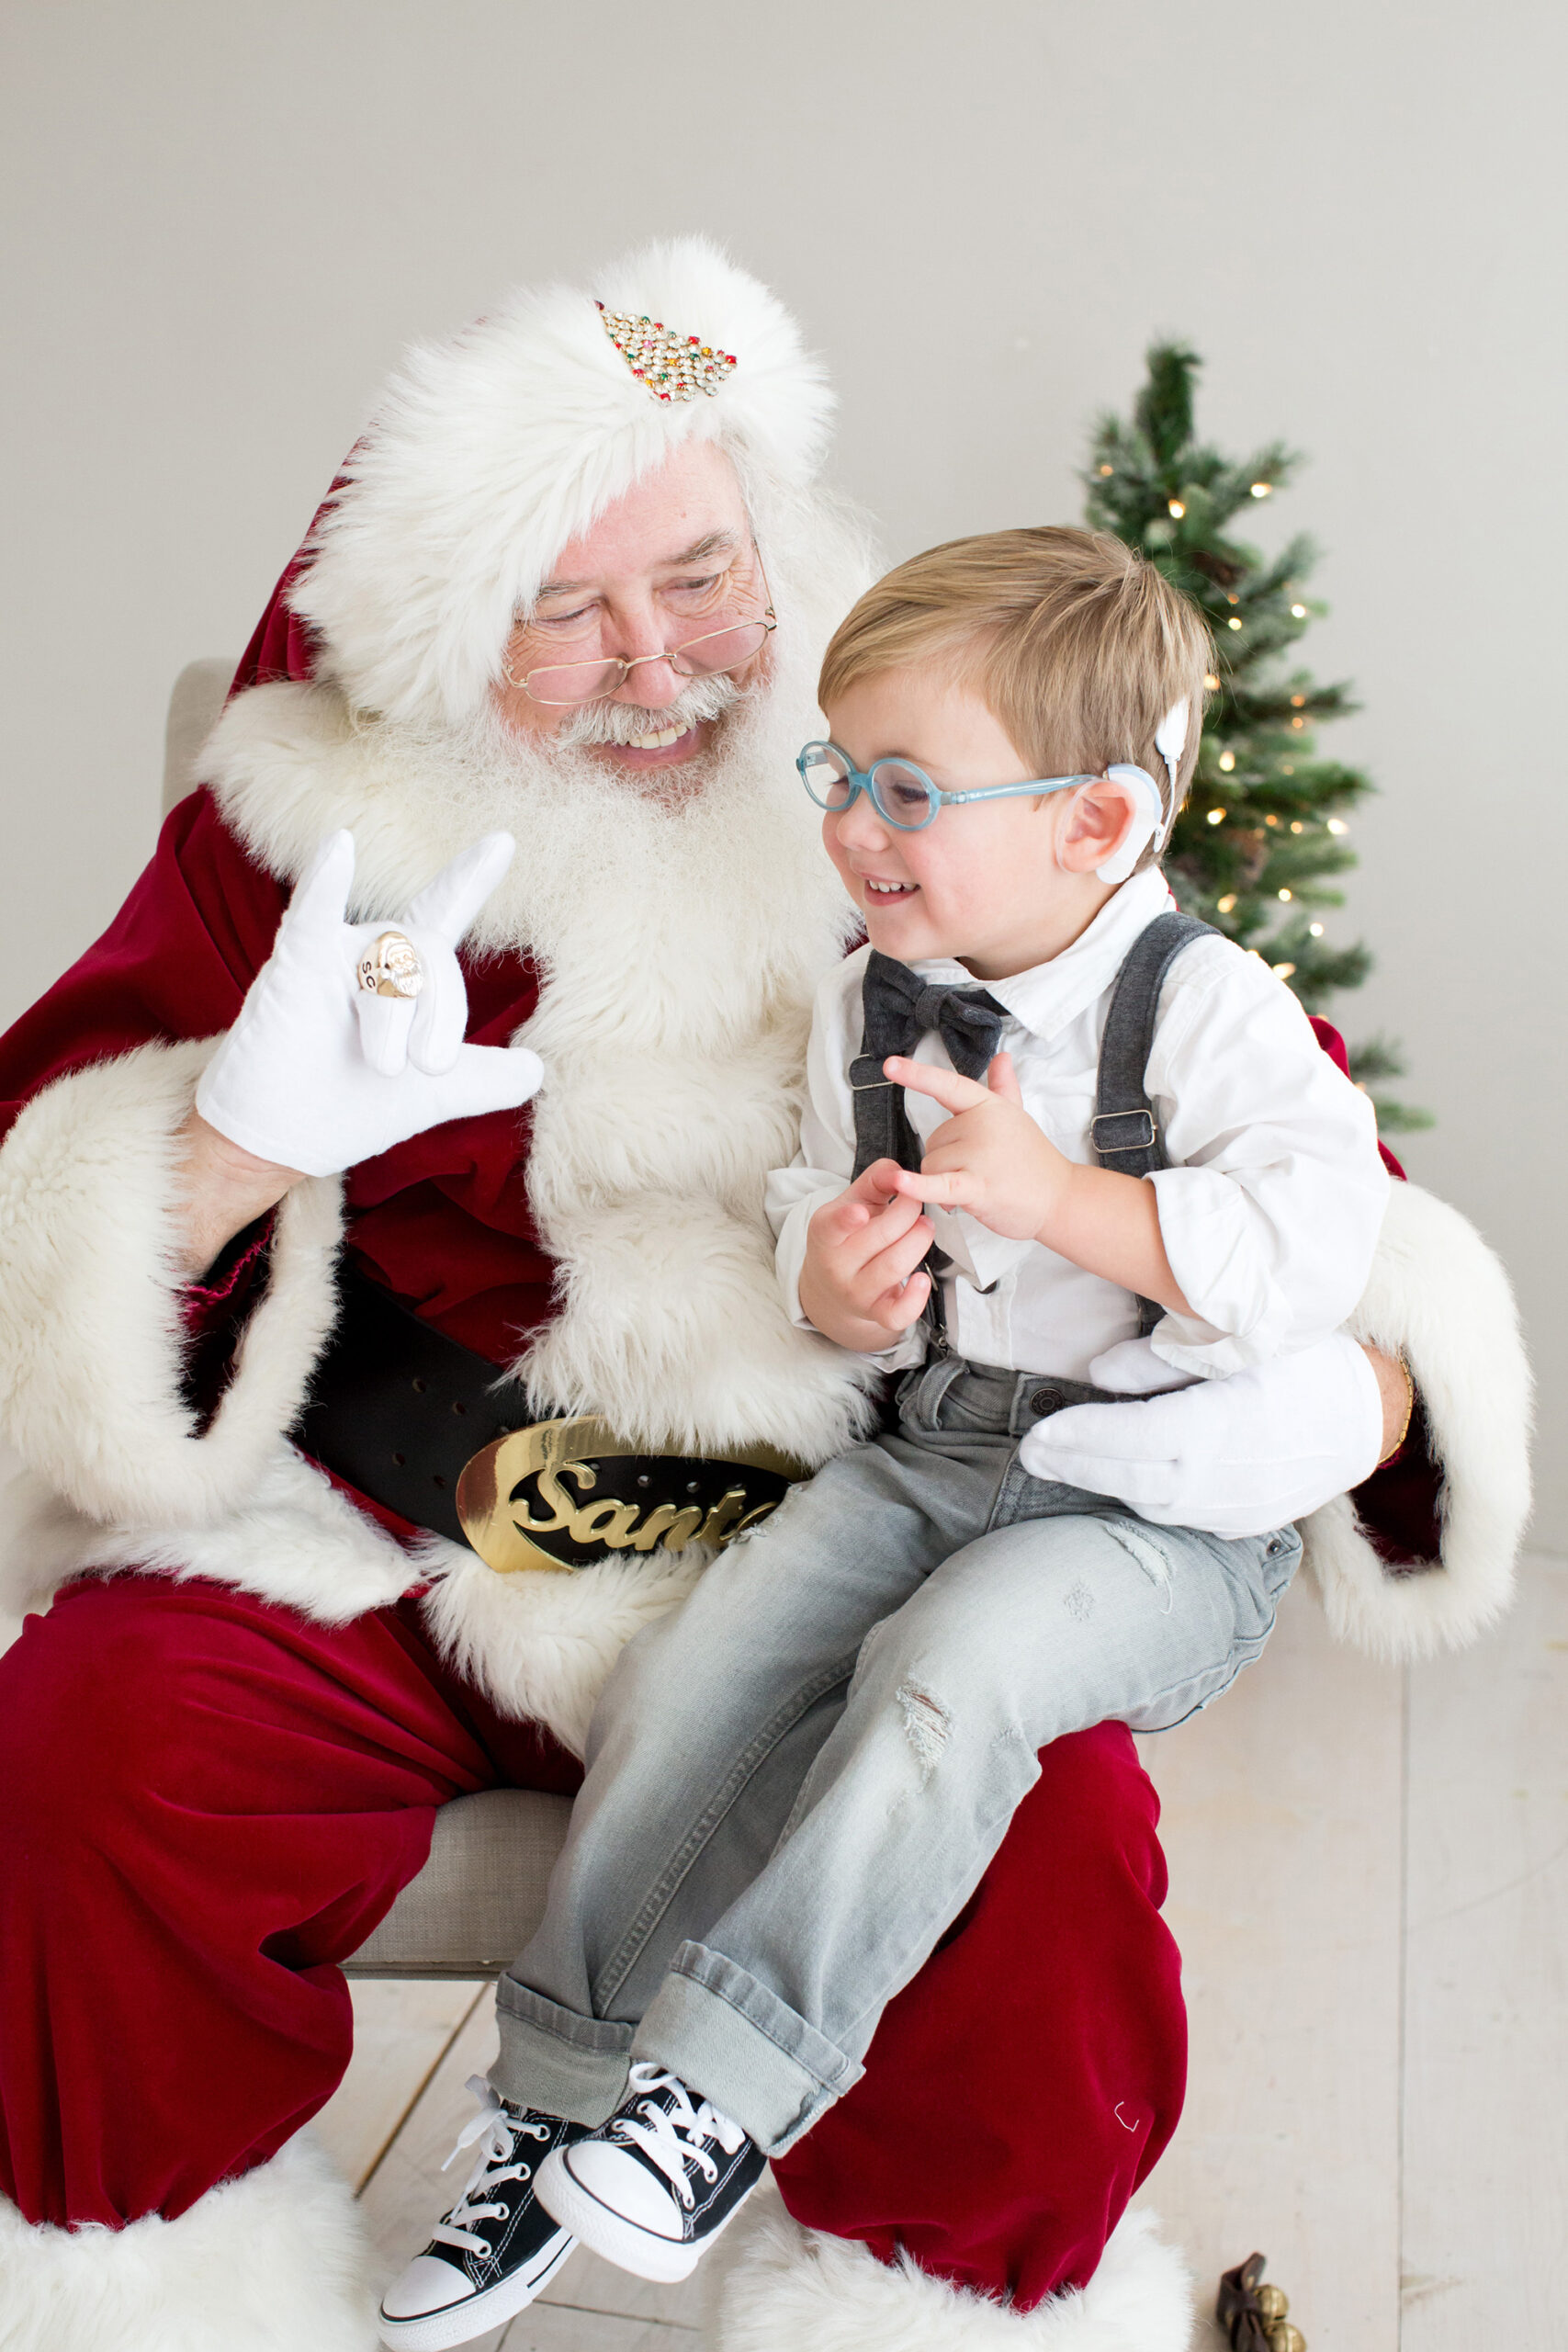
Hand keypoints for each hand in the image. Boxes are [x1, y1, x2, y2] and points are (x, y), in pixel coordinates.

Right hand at [195, 830, 543, 1179]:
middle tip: (431, 1066)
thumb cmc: (345, 1110)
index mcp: (405, 976)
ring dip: (395, 1019)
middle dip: (442, 1012)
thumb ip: (485, 1078)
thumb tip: (538, 1071)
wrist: (281, 1146)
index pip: (443, 913)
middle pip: (433, 951)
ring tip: (385, 1068)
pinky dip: (325, 882)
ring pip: (393, 957)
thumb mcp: (431, 1097)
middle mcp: (370, 956)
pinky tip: (339, 847)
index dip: (470, 878)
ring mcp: (332, 958)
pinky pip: (313, 916)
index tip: (503, 841)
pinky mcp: (294, 970)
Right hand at [798, 1157, 935, 1351]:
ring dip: (919, 1240)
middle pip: (880, 1237)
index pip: (831, 1227)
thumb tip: (900, 1173)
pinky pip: (897, 1314)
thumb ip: (876, 1179)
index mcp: (824, 1232)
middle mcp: (835, 1265)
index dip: (845, 1220)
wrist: (833, 1286)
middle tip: (917, 1202)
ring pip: (894, 1266)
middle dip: (908, 1213)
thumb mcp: (854, 1200)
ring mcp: (855, 1292)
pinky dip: (915, 1298)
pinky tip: (922, 1279)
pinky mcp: (876, 1313)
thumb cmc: (849, 1234)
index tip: (860, 1212)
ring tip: (925, 1227)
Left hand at [884, 1052, 1189, 1312]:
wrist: (1060, 1199)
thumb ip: (1003, 1087)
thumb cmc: (1033, 1160)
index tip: (889, 1064)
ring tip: (977, 1188)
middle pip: (932, 1141)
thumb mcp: (1016, 1117)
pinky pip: (939, 1184)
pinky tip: (901, 1183)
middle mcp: (983, 1124)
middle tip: (979, 1171)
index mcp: (989, 1105)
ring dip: (943, 1183)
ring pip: (930, 1165)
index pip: (948, 1085)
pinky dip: (918, 1186)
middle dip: (946, 1160)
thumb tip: (1002, 1056)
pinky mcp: (979, 1186)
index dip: (917, 1074)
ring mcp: (981, 1154)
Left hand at [1017, 1331, 1384, 1537]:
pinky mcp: (1245, 1523)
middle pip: (1131, 1478)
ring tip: (1067, 1461)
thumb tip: (1098, 1376)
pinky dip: (1145, 1496)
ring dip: (1106, 1483)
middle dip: (1075, 1466)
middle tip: (1031, 1454)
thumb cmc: (1303, 1361)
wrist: (1370, 1412)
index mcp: (1223, 1424)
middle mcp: (1226, 1476)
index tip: (1037, 1435)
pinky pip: (1181, 1516)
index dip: (1081, 1439)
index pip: (1132, 1438)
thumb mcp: (1236, 1341)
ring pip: (1152, 1503)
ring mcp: (1237, 1507)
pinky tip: (1124, 1478)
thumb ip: (1161, 1360)